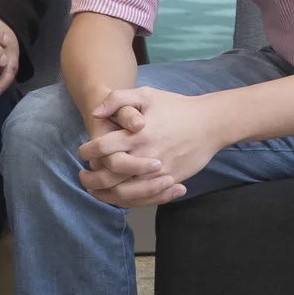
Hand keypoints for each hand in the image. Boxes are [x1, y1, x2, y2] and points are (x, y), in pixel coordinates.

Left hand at [75, 87, 230, 207]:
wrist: (211, 123)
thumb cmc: (177, 107)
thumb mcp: (147, 95)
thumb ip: (119, 99)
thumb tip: (95, 113)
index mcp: (138, 134)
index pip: (103, 148)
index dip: (88, 152)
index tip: (83, 153)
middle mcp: (146, 156)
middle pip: (109, 176)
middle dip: (91, 178)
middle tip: (83, 176)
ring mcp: (158, 172)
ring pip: (124, 192)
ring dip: (105, 194)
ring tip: (95, 190)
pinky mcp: (169, 181)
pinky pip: (144, 197)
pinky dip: (127, 200)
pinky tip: (117, 195)